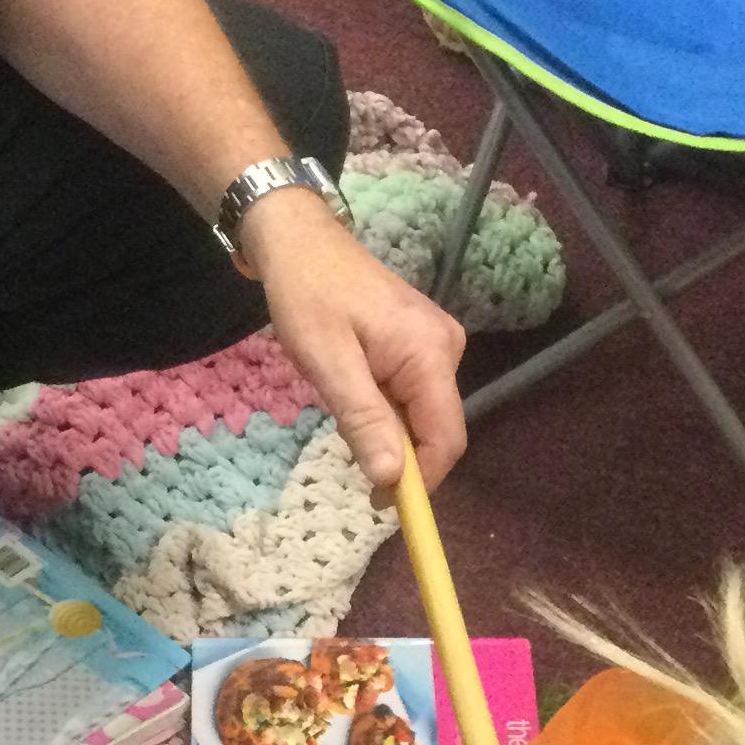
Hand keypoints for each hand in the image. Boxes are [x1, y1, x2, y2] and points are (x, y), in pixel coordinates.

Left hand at [238, 188, 465, 492]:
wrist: (298, 240)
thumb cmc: (307, 295)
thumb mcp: (328, 363)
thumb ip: (365, 421)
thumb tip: (393, 480)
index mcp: (431, 353)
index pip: (446, 439)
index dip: (422, 482)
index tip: (381, 505)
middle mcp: (446, 349)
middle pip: (435, 430)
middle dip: (397, 454)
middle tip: (344, 446)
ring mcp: (436, 345)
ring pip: (420, 416)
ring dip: (384, 430)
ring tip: (339, 404)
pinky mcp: (420, 344)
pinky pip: (410, 395)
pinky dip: (382, 409)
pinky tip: (349, 389)